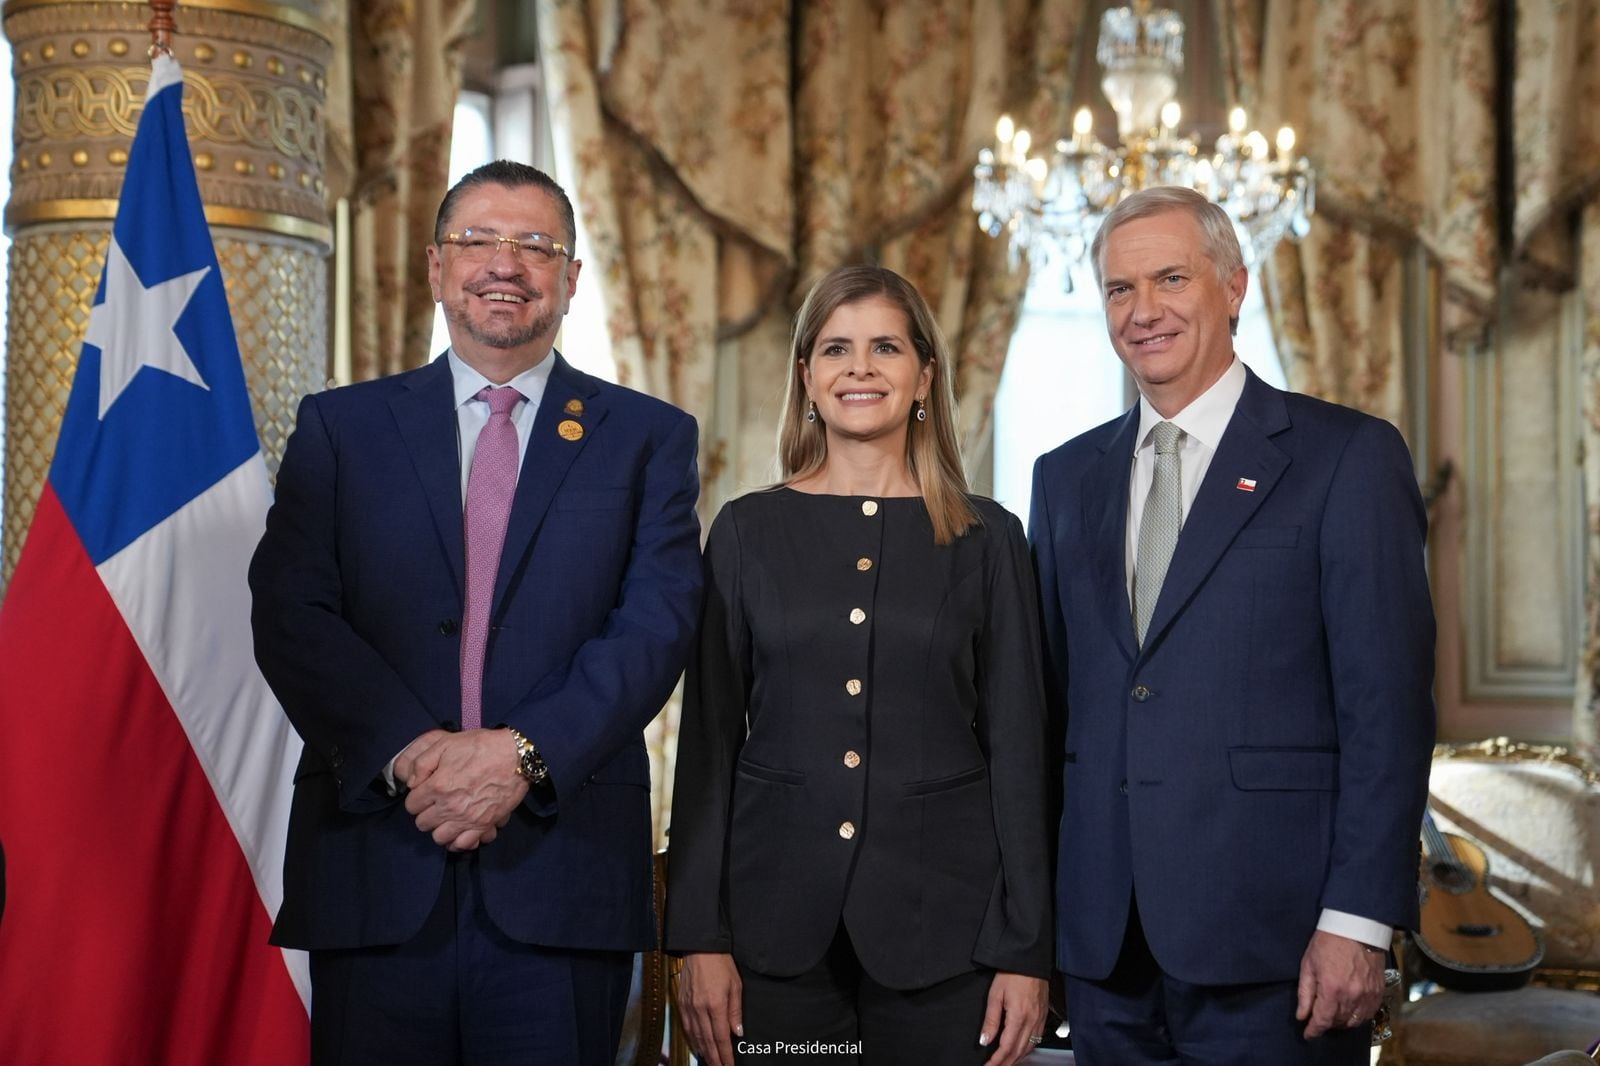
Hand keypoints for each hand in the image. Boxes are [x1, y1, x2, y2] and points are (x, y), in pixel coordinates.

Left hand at [402, 729, 528, 849]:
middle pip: (422, 824)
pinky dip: (458, 840)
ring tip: (447, 817)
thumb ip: (421, 763)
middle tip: (436, 803)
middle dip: (426, 813)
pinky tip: (459, 830)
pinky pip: (462, 845)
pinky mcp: (483, 825)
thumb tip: (411, 783)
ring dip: (440, 828)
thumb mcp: (446, 744)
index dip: (416, 798)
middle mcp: (449, 807)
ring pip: (439, 838)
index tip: (425, 792)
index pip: (411, 806)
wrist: (515, 756)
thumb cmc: (481, 747)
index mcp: (437, 786)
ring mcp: (467, 819)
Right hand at [676, 952, 742, 1065]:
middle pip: (707, 1041)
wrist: (700, 948)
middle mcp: (700, 1009)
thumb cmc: (721, 964)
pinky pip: (686, 1026)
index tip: (730, 1065)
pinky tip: (697, 1046)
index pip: (721, 1037)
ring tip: (711, 1061)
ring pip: (695, 1036)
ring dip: (704, 1051)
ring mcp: (689, 1006)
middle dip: (715, 1058)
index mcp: (715, 1005)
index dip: (725, 1054)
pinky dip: (692, 1039)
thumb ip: (735, 1011)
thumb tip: (737, 1032)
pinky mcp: (682, 1003)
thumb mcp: (735, 985)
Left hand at [979, 972, 1048, 1065]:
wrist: (1030, 959)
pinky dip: (1027, 1050)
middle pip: (1019, 1052)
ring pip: (1029, 1048)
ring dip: (1017, 1059)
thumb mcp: (995, 994)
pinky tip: (1020, 1051)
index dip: (997, 1061)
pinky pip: (1036, 1040)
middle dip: (1006, 1064)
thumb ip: (991, 1020)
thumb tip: (985, 1040)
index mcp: (1019, 1016)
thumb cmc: (1012, 973)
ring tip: (1005, 1064)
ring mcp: (1040, 1019)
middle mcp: (1032, 1021)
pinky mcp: (1044, 1016)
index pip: (1007, 1047)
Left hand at [1296, 930, 1384, 1038]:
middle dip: (1326, 1024)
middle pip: (1338, 1022)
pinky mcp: (1378, 991)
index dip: (1313, 1031)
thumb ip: (1305, 993)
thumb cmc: (1327, 942)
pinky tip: (1350, 1010)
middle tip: (1318, 1018)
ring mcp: (1368, 995)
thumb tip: (1302, 1015)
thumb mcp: (1308, 964)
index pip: (1322, 1020)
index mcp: (1332, 989)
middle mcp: (1352, 996)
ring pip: (1354, 1021)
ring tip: (1333, 1014)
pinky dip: (1358, 1016)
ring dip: (1342, 1022)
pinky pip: (1368, 1013)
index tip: (1308, 1035)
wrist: (1356, 926)